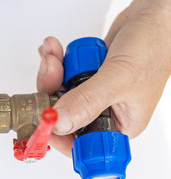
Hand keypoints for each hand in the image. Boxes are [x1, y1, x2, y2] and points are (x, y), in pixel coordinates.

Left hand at [37, 0, 170, 156]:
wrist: (153, 16)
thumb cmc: (153, 46)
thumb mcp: (119, 79)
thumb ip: (87, 102)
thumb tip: (58, 123)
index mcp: (118, 126)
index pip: (80, 144)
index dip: (57, 135)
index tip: (41, 119)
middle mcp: (102, 113)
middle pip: (62, 116)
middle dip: (50, 92)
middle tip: (50, 70)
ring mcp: (91, 94)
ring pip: (57, 93)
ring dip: (50, 72)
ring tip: (53, 53)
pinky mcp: (84, 77)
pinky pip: (60, 76)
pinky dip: (54, 62)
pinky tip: (54, 50)